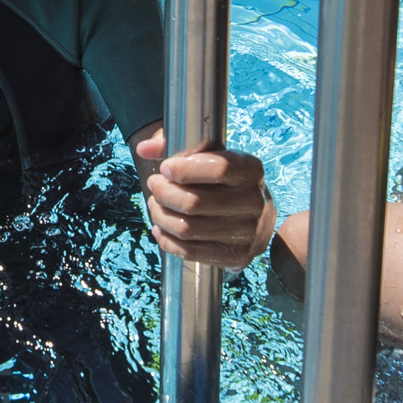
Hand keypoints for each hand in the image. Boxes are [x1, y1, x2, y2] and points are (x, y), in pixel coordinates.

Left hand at [133, 131, 278, 267]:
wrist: (258, 219)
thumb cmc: (225, 182)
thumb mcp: (210, 156)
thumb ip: (178, 145)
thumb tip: (145, 148)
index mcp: (251, 170)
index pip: (219, 168)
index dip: (185, 169)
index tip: (165, 168)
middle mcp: (254, 202)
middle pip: (195, 203)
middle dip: (164, 193)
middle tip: (155, 185)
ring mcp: (247, 233)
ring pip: (188, 229)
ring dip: (161, 216)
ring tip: (155, 205)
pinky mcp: (236, 256)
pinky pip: (190, 251)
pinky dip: (167, 240)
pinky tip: (161, 228)